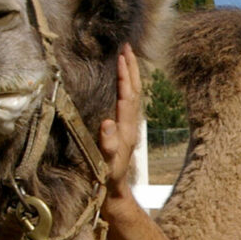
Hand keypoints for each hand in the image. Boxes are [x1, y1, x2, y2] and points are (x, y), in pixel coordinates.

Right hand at [100, 43, 141, 201]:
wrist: (114, 193)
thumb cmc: (108, 179)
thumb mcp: (106, 164)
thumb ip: (108, 145)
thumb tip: (108, 122)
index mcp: (126, 128)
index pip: (127, 96)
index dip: (125, 76)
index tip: (122, 56)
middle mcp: (129, 124)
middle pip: (134, 90)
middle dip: (131, 68)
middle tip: (127, 46)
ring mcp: (126, 126)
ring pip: (131, 95)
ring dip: (129, 75)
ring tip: (125, 57)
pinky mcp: (122, 129)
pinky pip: (126, 102)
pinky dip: (124, 86)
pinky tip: (120, 83)